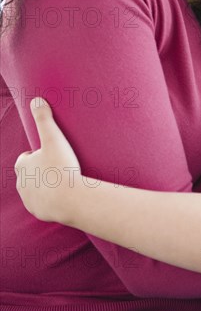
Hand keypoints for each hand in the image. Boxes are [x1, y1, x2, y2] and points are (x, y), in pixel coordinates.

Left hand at [14, 97, 82, 222]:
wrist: (68, 200)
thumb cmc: (61, 168)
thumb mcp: (54, 139)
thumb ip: (45, 119)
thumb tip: (36, 99)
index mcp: (22, 165)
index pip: (26, 157)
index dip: (38, 155)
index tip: (51, 155)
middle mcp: (20, 183)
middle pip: (30, 174)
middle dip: (41, 171)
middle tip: (60, 168)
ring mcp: (28, 199)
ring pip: (35, 189)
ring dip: (46, 186)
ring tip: (64, 182)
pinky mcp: (37, 211)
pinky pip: (42, 204)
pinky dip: (50, 200)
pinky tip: (63, 196)